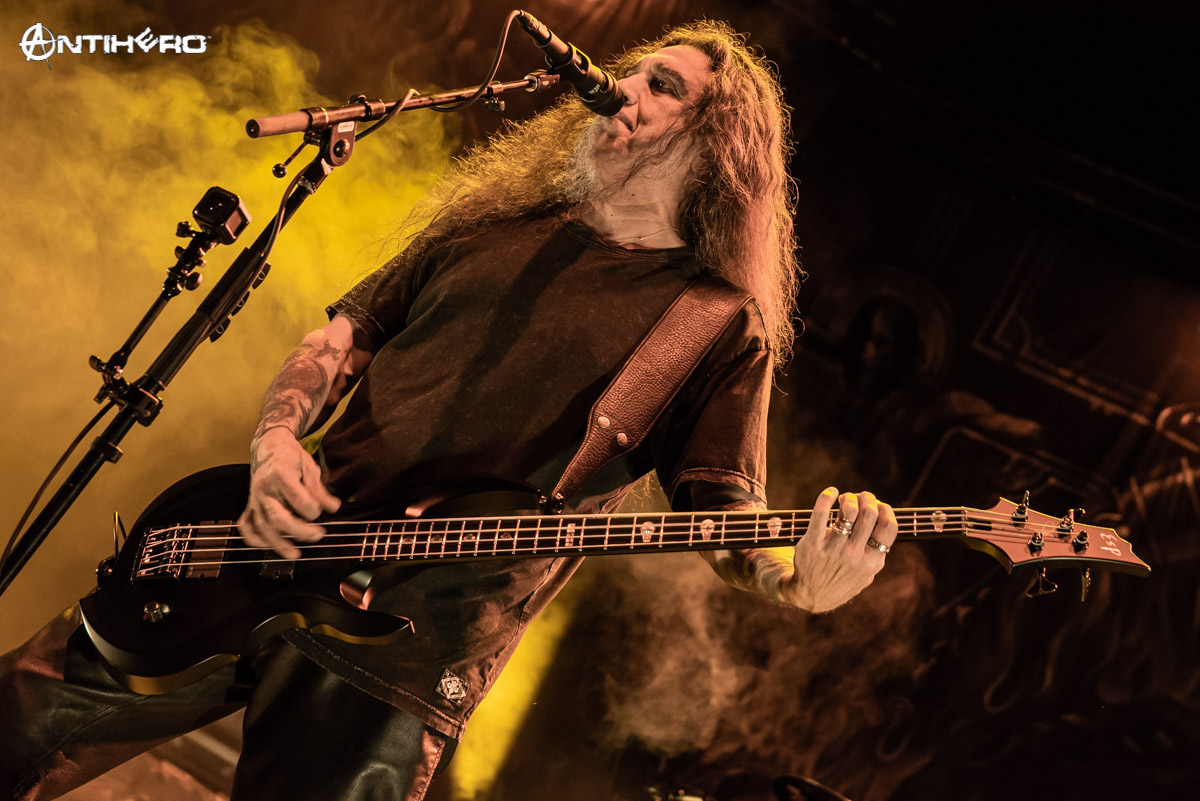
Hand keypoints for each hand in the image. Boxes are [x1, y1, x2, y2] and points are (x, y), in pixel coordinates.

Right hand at [237, 427, 341, 558]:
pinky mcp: (250, 505)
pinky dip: (254, 538)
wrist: (267, 446)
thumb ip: (319, 489)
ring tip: (295, 554)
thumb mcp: (309, 466)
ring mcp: (255, 499)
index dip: (314, 508)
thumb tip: (333, 507)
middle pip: (278, 518)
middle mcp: (264, 489)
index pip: (298, 499)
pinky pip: (246, 525)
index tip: (325, 509)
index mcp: (280, 474)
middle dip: (299, 531)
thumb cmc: (290, 455)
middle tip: (319, 535)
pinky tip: (267, 545)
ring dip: (279, 544)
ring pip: (263, 527)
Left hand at [782, 486, 896, 612]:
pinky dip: (826, 497)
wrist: (812, 595)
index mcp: (872, 561)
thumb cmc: (842, 580)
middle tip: (861, 497)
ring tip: (845, 498)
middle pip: (869, 513)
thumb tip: (883, 521)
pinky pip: (821, 513)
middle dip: (867, 498)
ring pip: (849, 510)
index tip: (879, 505)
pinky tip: (831, 493)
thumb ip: (877, 553)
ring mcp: (834, 548)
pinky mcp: (813, 543)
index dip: (886, 509)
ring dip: (849, 497)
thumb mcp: (866, 574)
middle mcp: (855, 554)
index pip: (888, 526)